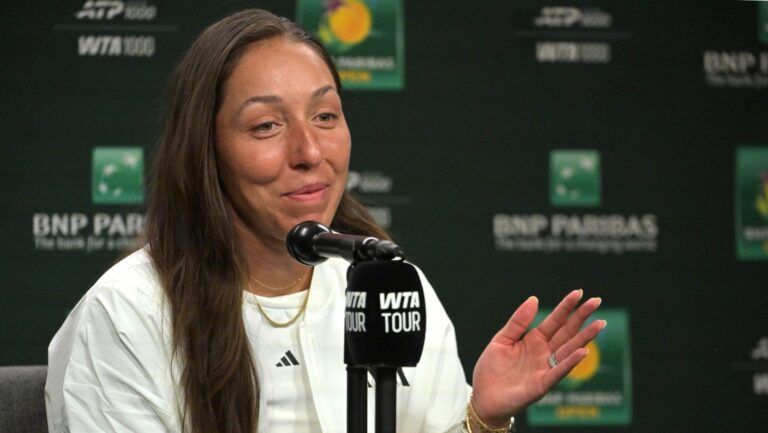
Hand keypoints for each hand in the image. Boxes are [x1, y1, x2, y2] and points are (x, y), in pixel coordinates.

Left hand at [470, 290, 605, 426]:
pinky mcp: (541, 385)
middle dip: (582, 317)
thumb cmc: (491, 369)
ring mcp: (545, 368)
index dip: (566, 307)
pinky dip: (570, 362)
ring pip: (569, 350)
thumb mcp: (502, 339)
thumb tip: (534, 298)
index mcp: (534, 340)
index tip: (579, 292)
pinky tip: (582, 351)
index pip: (555, 320)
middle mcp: (544, 353)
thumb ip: (518, 321)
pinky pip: (558, 372)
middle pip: (567, 332)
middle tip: (597, 301)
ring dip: (584, 338)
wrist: (483, 396)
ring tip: (599, 324)